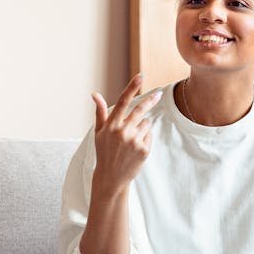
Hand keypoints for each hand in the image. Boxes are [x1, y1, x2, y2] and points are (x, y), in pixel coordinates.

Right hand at [91, 74, 161, 195]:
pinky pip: (149, 135)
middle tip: (159, 94)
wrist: (111, 177)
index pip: (123, 101)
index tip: (141, 76)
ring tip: (131, 140)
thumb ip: (100, 112)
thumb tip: (94, 93)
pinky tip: (136, 148)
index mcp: (111, 125)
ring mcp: (134, 141)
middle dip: (151, 100)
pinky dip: (145, 138)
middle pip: (140, 110)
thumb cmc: (104, 152)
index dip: (132, 87)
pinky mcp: (144, 150)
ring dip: (142, 127)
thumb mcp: (99, 132)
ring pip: (146, 123)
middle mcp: (122, 132)